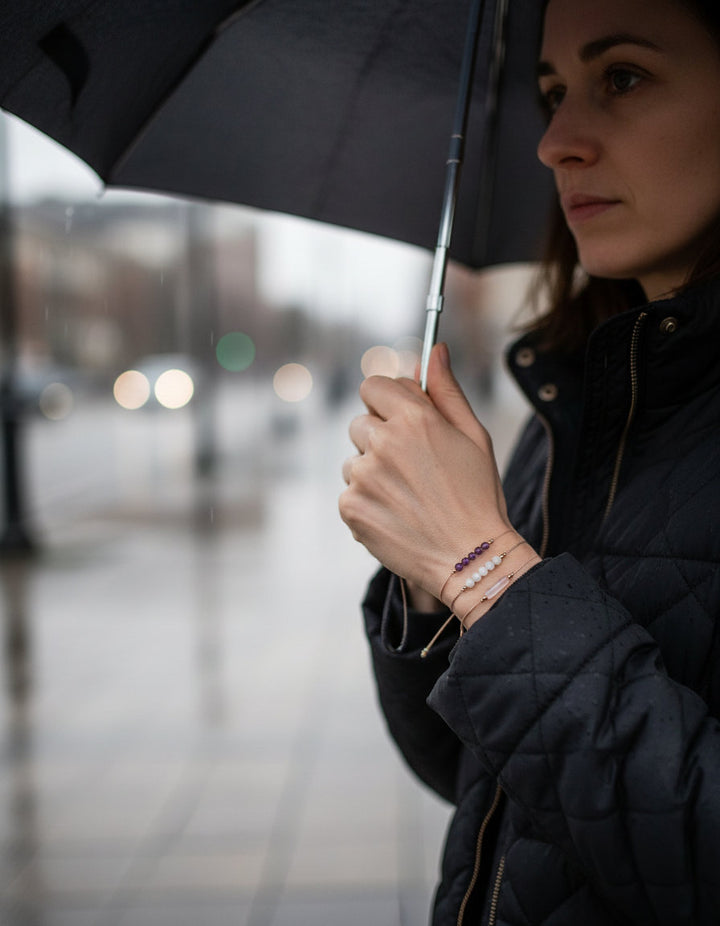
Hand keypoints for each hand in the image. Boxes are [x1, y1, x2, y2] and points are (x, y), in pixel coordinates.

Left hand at [339, 343, 512, 602]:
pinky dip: (367, 503)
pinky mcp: (351, 507)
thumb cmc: (478, 495)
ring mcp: (363, 476)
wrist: (472, 558)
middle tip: (412, 468)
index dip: (387, 401)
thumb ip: (446, 390)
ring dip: (373, 473)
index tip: (400, 417)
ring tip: (409, 497)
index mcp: (414, 418)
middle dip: (380, 438)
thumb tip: (435, 350)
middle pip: (360, 423)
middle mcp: (383, 442)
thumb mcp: (472, 435)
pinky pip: (350, 493)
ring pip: (355, 461)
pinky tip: (397, 516)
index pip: (373, 386)